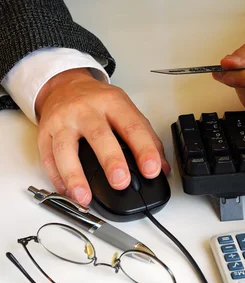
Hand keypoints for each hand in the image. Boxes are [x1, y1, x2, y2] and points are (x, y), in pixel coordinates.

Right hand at [35, 68, 169, 204]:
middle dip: (111, 160)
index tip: (152, 170)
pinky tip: (66, 191)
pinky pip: (47, 156)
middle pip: (99, 134)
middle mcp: (86, 110)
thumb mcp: (125, 108)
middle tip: (121, 182)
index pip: (132, 126)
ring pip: (65, 148)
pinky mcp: (44, 132)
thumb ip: (145, 136)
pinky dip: (56, 177)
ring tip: (85, 197)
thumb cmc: (98, 100)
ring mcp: (63, 120)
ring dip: (75, 175)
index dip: (144, 149)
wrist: (65, 85)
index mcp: (112, 102)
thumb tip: (161, 167)